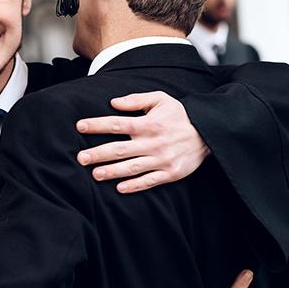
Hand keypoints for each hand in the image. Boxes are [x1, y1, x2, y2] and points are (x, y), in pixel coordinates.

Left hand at [75, 91, 209, 192]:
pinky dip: (135, 185)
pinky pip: (149, 181)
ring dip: (112, 172)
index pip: (118, 124)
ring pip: (132, 167)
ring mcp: (162, 160)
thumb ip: (136, 100)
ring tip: (95, 174)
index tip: (80, 126)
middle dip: (98, 154)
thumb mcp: (161, 100)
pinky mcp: (171, 173)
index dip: (97, 125)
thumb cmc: (180, 116)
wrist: (208, 133)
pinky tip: (120, 188)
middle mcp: (154, 143)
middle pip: (120, 149)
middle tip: (80, 158)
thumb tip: (113, 102)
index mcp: (149, 124)